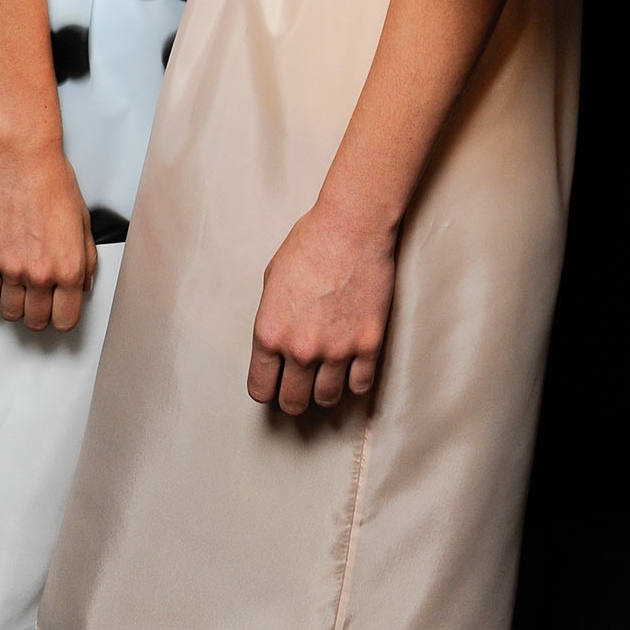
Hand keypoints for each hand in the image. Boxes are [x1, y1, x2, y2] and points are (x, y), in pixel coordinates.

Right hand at [0, 142, 96, 331]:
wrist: (25, 162)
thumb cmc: (56, 185)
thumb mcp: (84, 225)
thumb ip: (87, 261)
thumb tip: (84, 286)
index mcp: (70, 268)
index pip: (66, 320)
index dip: (64, 317)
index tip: (60, 310)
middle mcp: (41, 274)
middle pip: (37, 322)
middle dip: (41, 313)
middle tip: (41, 298)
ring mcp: (12, 269)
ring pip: (11, 313)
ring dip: (17, 304)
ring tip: (22, 287)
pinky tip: (5, 274)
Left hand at [247, 203, 395, 414]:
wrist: (351, 227)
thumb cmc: (309, 244)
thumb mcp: (272, 280)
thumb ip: (273, 319)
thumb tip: (277, 345)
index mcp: (270, 333)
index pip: (261, 389)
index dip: (267, 389)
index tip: (275, 384)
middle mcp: (301, 349)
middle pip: (293, 402)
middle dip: (293, 397)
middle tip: (300, 386)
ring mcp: (337, 350)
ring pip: (327, 399)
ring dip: (324, 391)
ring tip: (326, 377)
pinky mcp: (368, 345)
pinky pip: (360, 385)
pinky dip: (354, 380)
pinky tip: (351, 367)